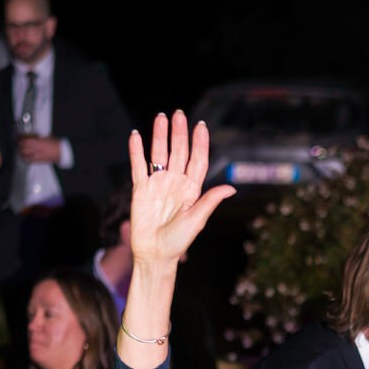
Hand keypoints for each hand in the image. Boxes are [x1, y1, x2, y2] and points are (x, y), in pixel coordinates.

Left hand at [15, 134, 62, 165]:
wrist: (60, 152)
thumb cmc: (54, 144)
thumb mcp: (46, 136)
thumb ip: (37, 136)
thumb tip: (30, 135)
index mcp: (38, 142)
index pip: (25, 140)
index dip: (21, 138)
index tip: (19, 136)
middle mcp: (36, 149)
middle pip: (23, 147)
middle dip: (19, 144)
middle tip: (18, 142)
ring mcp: (36, 155)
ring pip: (24, 154)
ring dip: (20, 151)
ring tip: (20, 148)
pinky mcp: (38, 160)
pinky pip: (28, 160)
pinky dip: (24, 158)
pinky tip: (24, 156)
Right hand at [125, 113, 234, 269]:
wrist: (155, 255)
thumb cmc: (179, 242)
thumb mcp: (197, 221)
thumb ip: (210, 201)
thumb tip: (232, 187)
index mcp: (192, 190)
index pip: (197, 160)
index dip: (200, 143)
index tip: (201, 126)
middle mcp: (175, 183)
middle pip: (178, 152)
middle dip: (179, 133)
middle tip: (179, 113)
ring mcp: (158, 184)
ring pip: (159, 154)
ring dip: (160, 136)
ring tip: (160, 117)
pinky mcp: (141, 190)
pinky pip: (138, 166)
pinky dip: (136, 151)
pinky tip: (136, 136)